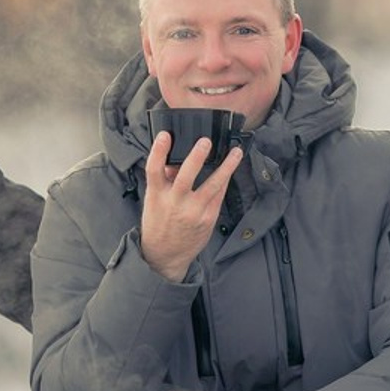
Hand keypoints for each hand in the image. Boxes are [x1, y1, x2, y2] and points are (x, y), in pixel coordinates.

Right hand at [139, 132, 242, 281]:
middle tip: (206, 141)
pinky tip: (230, 170)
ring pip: (213, 185)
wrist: (166, 255)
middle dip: (197, 157)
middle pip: (186, 175)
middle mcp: (175, 203)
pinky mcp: (208, 218)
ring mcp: (193, 212)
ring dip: (227, 167)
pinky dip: (225, 181)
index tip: (165, 135)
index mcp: (156, 196)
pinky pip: (219, 195)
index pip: (153, 169)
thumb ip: (164, 181)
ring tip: (236, 152)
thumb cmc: (158, 223)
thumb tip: (174, 161)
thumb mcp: (153, 201)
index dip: (158, 151)